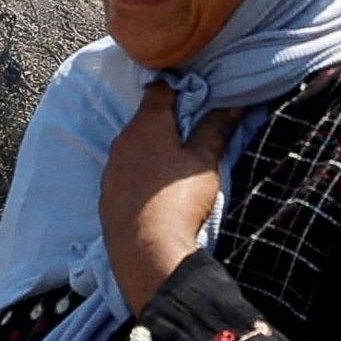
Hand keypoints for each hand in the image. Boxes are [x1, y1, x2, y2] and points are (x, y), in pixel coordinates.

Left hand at [102, 83, 239, 313]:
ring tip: (175, 165)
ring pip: (133, 148)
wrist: (146, 252)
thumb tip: (233, 104)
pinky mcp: (107, 196)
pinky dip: (140, 174)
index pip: (159, 89)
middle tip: (192, 132)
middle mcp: (122, 141)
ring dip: (152, 150)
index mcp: (145, 125)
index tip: (197, 96)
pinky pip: (126, 174)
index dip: (179, 88)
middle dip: (167, 121)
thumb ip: (215, 129)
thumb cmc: (178, 200)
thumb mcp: (204, 161)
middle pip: (145, 119)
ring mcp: (110, 170)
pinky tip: (156, 192)